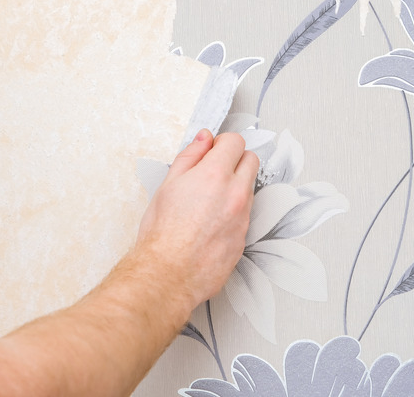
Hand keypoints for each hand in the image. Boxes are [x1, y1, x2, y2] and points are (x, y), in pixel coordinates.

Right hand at [133, 128, 258, 309]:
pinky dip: (233, 213)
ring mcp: (243, 218)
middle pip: (251, 161)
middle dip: (235, 160)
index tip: (213, 150)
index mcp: (216, 175)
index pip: (236, 142)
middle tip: (214, 171)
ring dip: (235, 188)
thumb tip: (203, 140)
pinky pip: (245, 216)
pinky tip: (211, 223)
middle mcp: (236, 194)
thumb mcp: (168, 185)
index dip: (222, 143)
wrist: (168, 274)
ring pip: (249, 189)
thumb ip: (190, 157)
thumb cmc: (162, 234)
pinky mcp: (244, 239)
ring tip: (208, 202)